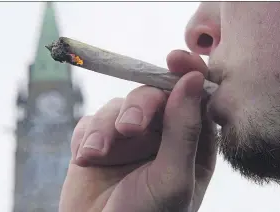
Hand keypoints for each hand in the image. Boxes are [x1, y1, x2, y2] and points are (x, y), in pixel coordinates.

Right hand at [59, 50, 216, 211]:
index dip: (187, 74)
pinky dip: (87, 135)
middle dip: (138, 107)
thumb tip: (194, 79)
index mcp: (189, 144)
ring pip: (118, 106)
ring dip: (105, 127)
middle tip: (128, 128)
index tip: (175, 59)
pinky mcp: (99, 140)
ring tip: (96, 153)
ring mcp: (127, 137)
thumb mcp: (172, 178)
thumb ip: (184, 129)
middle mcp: (159, 136)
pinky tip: (84, 157)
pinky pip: (92, 121)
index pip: (195, 99)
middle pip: (153, 96)